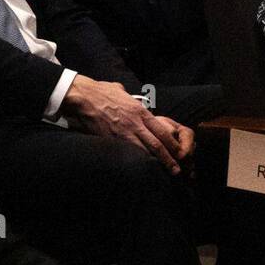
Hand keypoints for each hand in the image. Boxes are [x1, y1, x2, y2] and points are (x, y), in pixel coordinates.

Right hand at [61, 76, 187, 173]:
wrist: (85, 97)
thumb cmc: (102, 91)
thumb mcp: (122, 92)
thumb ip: (130, 98)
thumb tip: (131, 98)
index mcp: (140, 112)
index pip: (162, 131)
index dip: (172, 143)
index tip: (179, 152)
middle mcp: (135, 123)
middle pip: (157, 144)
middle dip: (169, 158)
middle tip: (177, 170)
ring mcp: (124, 133)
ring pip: (145, 151)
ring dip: (155, 163)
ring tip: (164, 173)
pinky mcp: (112, 140)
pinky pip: (128, 153)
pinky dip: (137, 161)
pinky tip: (143, 169)